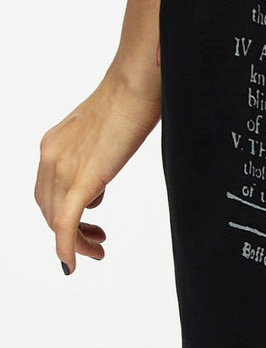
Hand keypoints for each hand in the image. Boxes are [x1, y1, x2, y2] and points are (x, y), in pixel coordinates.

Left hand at [35, 67, 161, 274]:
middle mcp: (50, 157)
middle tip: (96, 240)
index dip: (61, 211)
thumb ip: (96, 155)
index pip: (48, 190)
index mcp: (53, 144)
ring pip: (56, 220)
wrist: (136, 84)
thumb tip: (102, 178)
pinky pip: (65, 224)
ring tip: (97, 248)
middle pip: (48, 208)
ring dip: (74, 241)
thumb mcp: (105, 132)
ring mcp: (63, 169)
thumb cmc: (131, 97)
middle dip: (69, 231)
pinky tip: (72, 263)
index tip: (88, 219)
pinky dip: (66, 248)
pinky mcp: (82, 179)